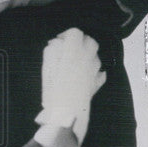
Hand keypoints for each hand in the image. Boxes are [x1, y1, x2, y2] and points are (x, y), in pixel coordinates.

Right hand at [37, 28, 105, 143]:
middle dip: (80, 41)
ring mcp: (95, 71)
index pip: (75, 33)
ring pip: (96, 56)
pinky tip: (87, 74)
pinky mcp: (97, 83)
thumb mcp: (47, 68)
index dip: (66, 34)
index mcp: (74, 52)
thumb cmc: (53, 91)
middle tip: (70, 48)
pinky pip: (100, 73)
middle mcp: (88, 58)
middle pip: (90, 41)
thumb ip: (52, 51)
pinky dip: (95, 71)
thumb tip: (56, 44)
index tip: (59, 40)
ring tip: (76, 62)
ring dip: (88, 55)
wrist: (67, 114)